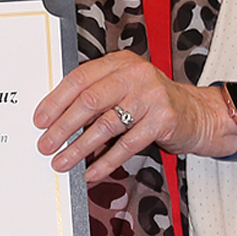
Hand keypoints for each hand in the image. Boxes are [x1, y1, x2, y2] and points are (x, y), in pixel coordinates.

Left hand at [33, 52, 233, 180]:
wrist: (197, 112)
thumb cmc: (151, 101)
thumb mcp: (124, 87)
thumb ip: (97, 93)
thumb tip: (55, 117)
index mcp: (119, 62)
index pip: (80, 78)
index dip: (56, 100)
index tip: (40, 119)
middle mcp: (134, 74)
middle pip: (89, 100)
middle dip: (63, 126)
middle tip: (45, 144)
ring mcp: (150, 96)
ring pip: (106, 125)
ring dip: (79, 147)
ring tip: (62, 162)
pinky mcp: (163, 120)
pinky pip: (127, 145)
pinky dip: (106, 161)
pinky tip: (91, 172)